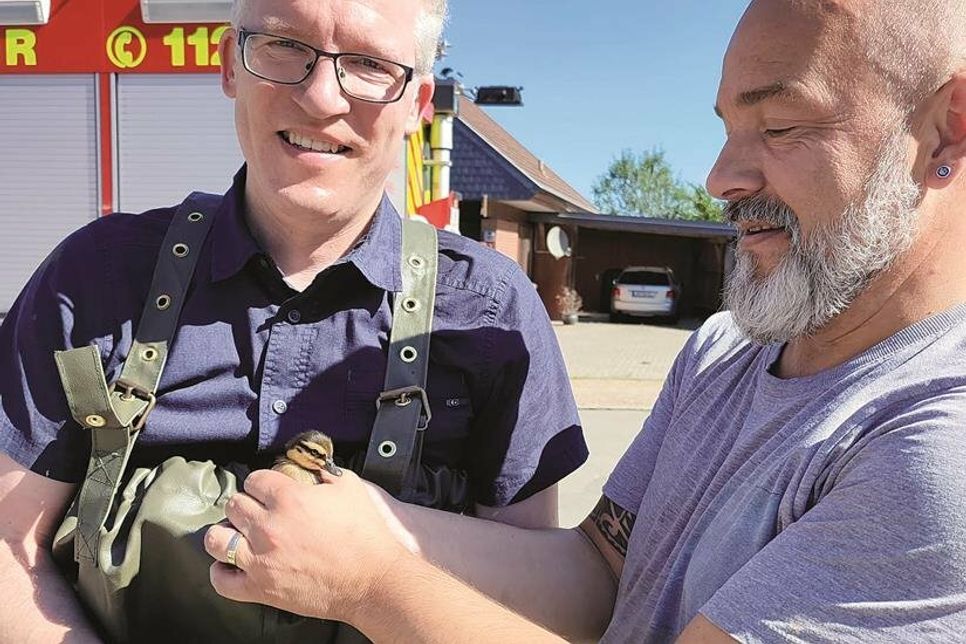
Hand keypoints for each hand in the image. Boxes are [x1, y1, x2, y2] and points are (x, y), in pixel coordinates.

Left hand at [204, 467, 408, 622]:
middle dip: (245, 504)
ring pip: (216, 539)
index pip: (255, 479)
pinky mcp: (260, 588)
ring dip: (225, 532)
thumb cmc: (365, 534)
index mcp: (290, 498)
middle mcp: (269, 527)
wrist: (372, 579)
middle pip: (234, 504)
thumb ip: (325, 472)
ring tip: (236, 534)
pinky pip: (221, 580)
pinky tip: (231, 564)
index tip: (268, 489)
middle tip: (256, 511)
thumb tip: (313, 467)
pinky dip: (221, 571)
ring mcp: (261, 559)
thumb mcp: (350, 487)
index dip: (262, 482)